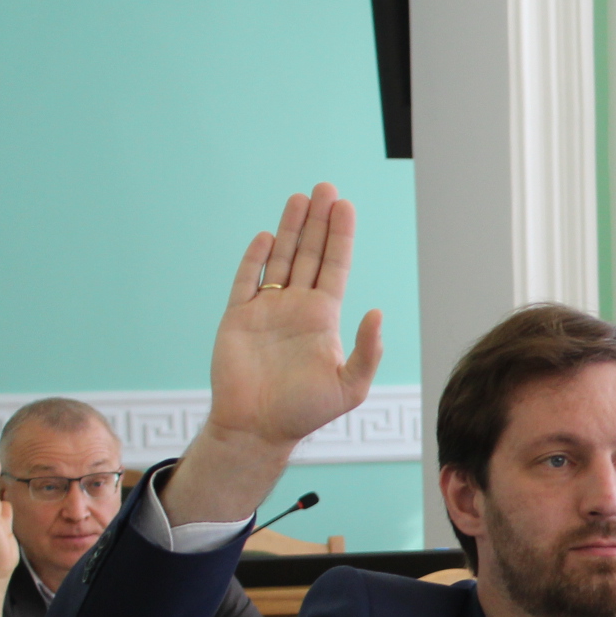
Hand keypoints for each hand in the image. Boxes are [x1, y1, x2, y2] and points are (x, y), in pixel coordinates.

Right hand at [166, 185, 383, 525]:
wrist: (258, 428)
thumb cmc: (305, 411)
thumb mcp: (350, 386)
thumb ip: (367, 351)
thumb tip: (378, 313)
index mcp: (323, 318)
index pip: (336, 267)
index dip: (341, 237)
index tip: (345, 207)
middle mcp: (297, 307)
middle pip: (310, 253)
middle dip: (318, 221)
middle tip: (326, 188)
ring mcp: (266, 309)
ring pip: (280, 259)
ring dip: (290, 229)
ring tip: (300, 198)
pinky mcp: (237, 317)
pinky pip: (246, 281)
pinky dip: (255, 259)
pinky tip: (267, 237)